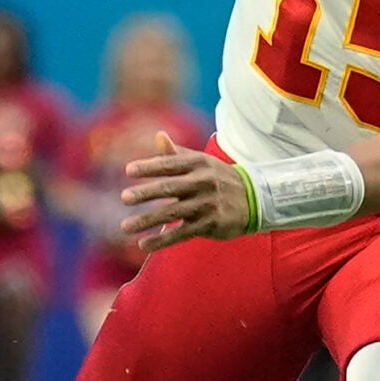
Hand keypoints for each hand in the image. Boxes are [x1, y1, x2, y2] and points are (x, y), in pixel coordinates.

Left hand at [120, 132, 251, 250]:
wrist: (255, 199)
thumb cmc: (218, 178)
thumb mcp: (201, 162)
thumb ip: (176, 153)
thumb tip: (158, 135)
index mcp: (197, 163)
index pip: (169, 164)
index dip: (149, 167)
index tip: (128, 170)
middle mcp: (202, 182)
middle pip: (169, 188)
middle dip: (145, 193)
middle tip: (124, 198)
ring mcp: (206, 204)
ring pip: (172, 213)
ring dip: (147, 220)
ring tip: (125, 227)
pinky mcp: (209, 224)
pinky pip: (181, 233)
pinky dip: (162, 240)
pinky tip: (143, 245)